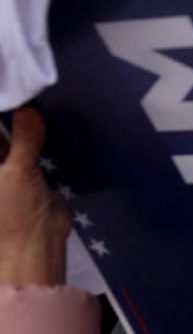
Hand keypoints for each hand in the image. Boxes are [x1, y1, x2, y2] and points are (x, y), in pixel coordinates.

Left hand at [0, 108, 70, 285]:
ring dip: (21, 124)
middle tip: (23, 90)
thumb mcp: (16, 172)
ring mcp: (6, 168)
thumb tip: (27, 110)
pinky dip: (36, 137)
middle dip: (7, 114)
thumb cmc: (13, 211)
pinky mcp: (27, 174)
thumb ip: (24, 140)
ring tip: (35, 97)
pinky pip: (29, 149)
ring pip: (11, 139)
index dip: (0, 112)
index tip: (10, 91)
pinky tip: (47, 119)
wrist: (36, 244)